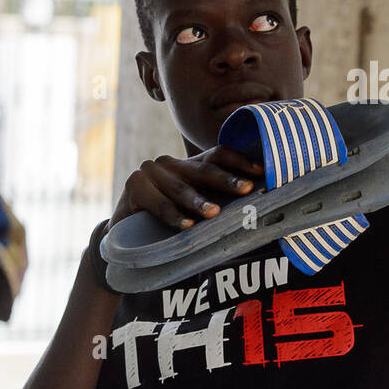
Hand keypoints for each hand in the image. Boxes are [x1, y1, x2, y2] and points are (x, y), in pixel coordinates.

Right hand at [110, 146, 265, 229]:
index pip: (218, 155)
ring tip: (215, 213)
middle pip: (203, 169)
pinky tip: (187, 225)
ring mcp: (150, 172)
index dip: (241, 161)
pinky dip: (174, 216)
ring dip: (199, 202)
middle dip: (227, 180)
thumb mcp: (193, 209)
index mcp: (189, 165)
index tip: (262, 172)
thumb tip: (258, 205)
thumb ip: (215, 202)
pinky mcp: (134, 186)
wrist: (126, 234)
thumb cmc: (167, 222)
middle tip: (247, 190)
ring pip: (181, 188)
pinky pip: (160, 205)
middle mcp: (171, 163)